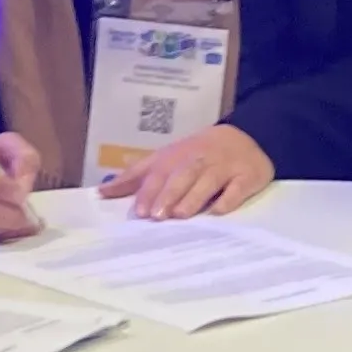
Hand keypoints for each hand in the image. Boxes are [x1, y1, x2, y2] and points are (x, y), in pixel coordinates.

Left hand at [106, 121, 274, 220]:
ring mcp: (224, 167)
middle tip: (156, 215)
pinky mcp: (247, 175)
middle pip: (181, 175)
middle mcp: (199, 159)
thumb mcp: (167, 159)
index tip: (138, 210)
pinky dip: (228, 198)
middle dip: (168, 194)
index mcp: (177, 156)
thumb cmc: (198, 153)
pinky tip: (219, 211)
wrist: (248, 136)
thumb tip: (103, 191)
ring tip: (180, 214)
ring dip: (193, 196)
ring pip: (207, 180)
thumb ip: (136, 176)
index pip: (159, 172)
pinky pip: (237, 187)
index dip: (148, 190)